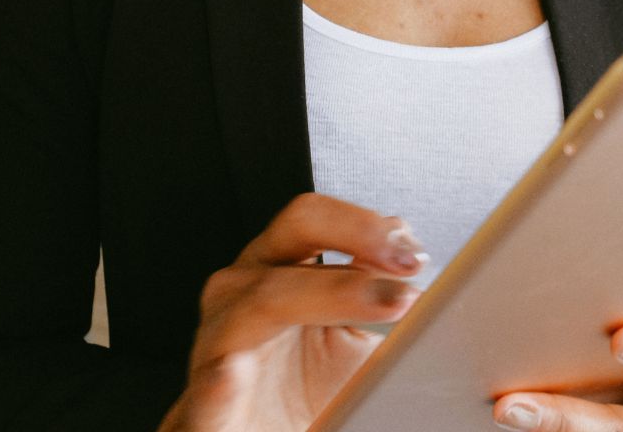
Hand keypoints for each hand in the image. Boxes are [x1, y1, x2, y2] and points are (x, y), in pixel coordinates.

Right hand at [157, 192, 426, 431]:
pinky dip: (221, 380)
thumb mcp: (356, 329)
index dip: (367, 226)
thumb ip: (380, 285)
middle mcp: (245, 287)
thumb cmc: (309, 386)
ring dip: (327, 296)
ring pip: (261, 300)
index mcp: (279, 263)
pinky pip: (209, 387)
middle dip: (356, 238)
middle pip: (294, 232)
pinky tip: (236, 373)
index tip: (413, 257)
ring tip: (384, 305)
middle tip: (406, 270)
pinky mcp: (204, 405)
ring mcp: (219, 340)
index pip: (316, 217)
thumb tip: (418, 259)